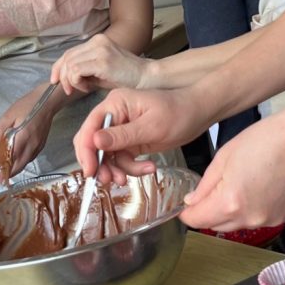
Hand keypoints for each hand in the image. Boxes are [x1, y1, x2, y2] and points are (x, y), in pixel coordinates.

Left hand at [0, 84, 55, 180]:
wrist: (47, 101)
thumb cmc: (26, 106)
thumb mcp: (7, 117)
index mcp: (22, 140)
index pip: (10, 163)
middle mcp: (31, 147)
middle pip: (17, 169)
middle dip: (4, 175)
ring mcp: (38, 147)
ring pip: (23, 165)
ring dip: (11, 168)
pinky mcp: (41, 145)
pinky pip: (29, 159)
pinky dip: (19, 162)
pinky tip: (12, 158)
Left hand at [51, 35, 151, 95]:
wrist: (147, 77)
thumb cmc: (126, 77)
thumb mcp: (102, 70)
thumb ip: (85, 69)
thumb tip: (65, 77)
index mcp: (97, 41)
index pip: (69, 52)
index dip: (58, 68)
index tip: (56, 81)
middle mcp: (97, 42)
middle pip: (66, 57)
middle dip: (62, 76)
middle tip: (68, 90)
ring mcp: (100, 50)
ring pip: (69, 64)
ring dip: (71, 81)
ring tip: (84, 88)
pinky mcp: (102, 61)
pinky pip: (76, 71)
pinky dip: (76, 81)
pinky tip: (87, 87)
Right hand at [73, 86, 214, 183]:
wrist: (199, 114)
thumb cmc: (178, 113)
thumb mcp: (151, 126)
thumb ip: (122, 136)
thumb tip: (94, 142)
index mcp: (115, 104)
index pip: (89, 128)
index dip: (86, 151)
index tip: (91, 172)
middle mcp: (114, 115)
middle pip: (93, 144)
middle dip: (101, 164)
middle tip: (110, 180)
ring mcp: (122, 129)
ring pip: (108, 156)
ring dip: (118, 169)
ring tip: (130, 178)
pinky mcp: (131, 141)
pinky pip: (123, 159)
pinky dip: (132, 167)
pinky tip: (149, 168)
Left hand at [180, 115, 284, 231]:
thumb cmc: (267, 139)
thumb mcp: (224, 156)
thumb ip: (205, 185)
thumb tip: (193, 201)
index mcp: (230, 202)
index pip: (197, 220)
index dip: (188, 211)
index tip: (187, 203)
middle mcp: (248, 218)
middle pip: (214, 226)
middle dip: (208, 211)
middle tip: (213, 187)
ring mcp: (266, 221)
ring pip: (234, 225)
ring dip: (229, 211)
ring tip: (238, 184)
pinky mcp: (280, 218)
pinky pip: (254, 220)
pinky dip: (249, 210)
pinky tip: (256, 189)